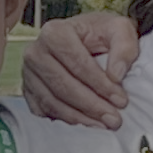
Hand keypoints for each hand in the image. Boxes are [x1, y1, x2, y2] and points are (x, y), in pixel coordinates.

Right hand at [18, 13, 140, 129]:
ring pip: (52, 102)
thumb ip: (124, 47)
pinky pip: (44, 110)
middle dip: (91, 106)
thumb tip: (116, 75)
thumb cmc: (99, 33)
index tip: (121, 100)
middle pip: (63, 86)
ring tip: (103, 123)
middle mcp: (35, 52)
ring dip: (80, 117)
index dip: (100, 85)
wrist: (83, 38)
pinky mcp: (28, 90)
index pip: (77, 64)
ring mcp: (28, 73)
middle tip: (114, 119)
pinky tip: (85, 122)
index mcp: (54, 32)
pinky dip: (65, 119)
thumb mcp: (119, 29)